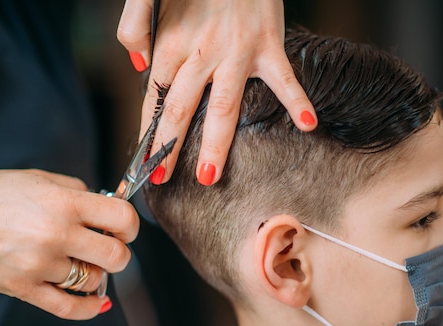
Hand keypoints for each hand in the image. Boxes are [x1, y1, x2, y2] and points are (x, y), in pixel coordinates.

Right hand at [0, 170, 138, 319]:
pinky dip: (90, 308)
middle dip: (118, 253)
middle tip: (106, 248)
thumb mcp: (37, 178)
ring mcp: (40, 265)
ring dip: (94, 274)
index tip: (124, 229)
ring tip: (79, 262)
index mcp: (63, 202)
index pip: (122, 218)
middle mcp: (56, 234)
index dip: (130, 226)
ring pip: (94, 281)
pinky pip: (70, 308)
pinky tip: (97, 301)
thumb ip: (77, 190)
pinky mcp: (24, 289)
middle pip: (117, 256)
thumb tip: (106, 206)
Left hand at [117, 0, 317, 184]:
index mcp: (171, 43)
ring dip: (216, 144)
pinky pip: (284, 79)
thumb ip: (135, 28)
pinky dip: (298, 101)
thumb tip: (140, 67)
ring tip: (209, 176)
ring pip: (224, 106)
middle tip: (161, 180)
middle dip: (168, 149)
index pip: (154, 97)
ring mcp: (237, 52)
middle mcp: (201, 53)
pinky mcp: (268, 45)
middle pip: (180, 109)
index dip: (146, 132)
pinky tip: (307, 125)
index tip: (142, 161)